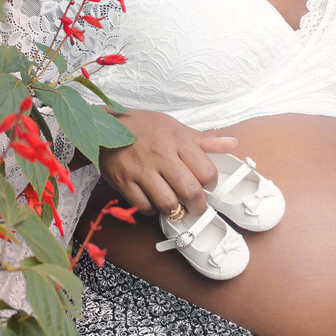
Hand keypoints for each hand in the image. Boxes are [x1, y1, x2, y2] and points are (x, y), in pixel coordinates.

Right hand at [96, 108, 236, 216]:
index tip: (207, 187)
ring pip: (168, 203)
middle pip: (191, 191)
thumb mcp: (175, 126)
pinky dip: (152, 210)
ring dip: (176, 210)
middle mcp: (161, 155)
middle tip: (197, 207)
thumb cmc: (143, 126)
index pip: (207, 172)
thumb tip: (231, 144)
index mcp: (177, 140)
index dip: (211, 185)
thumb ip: (204, 140)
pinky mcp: (124, 181)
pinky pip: (144, 206)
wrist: (104, 125)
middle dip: (198, 206)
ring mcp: (141, 169)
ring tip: (177, 207)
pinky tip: (154, 202)